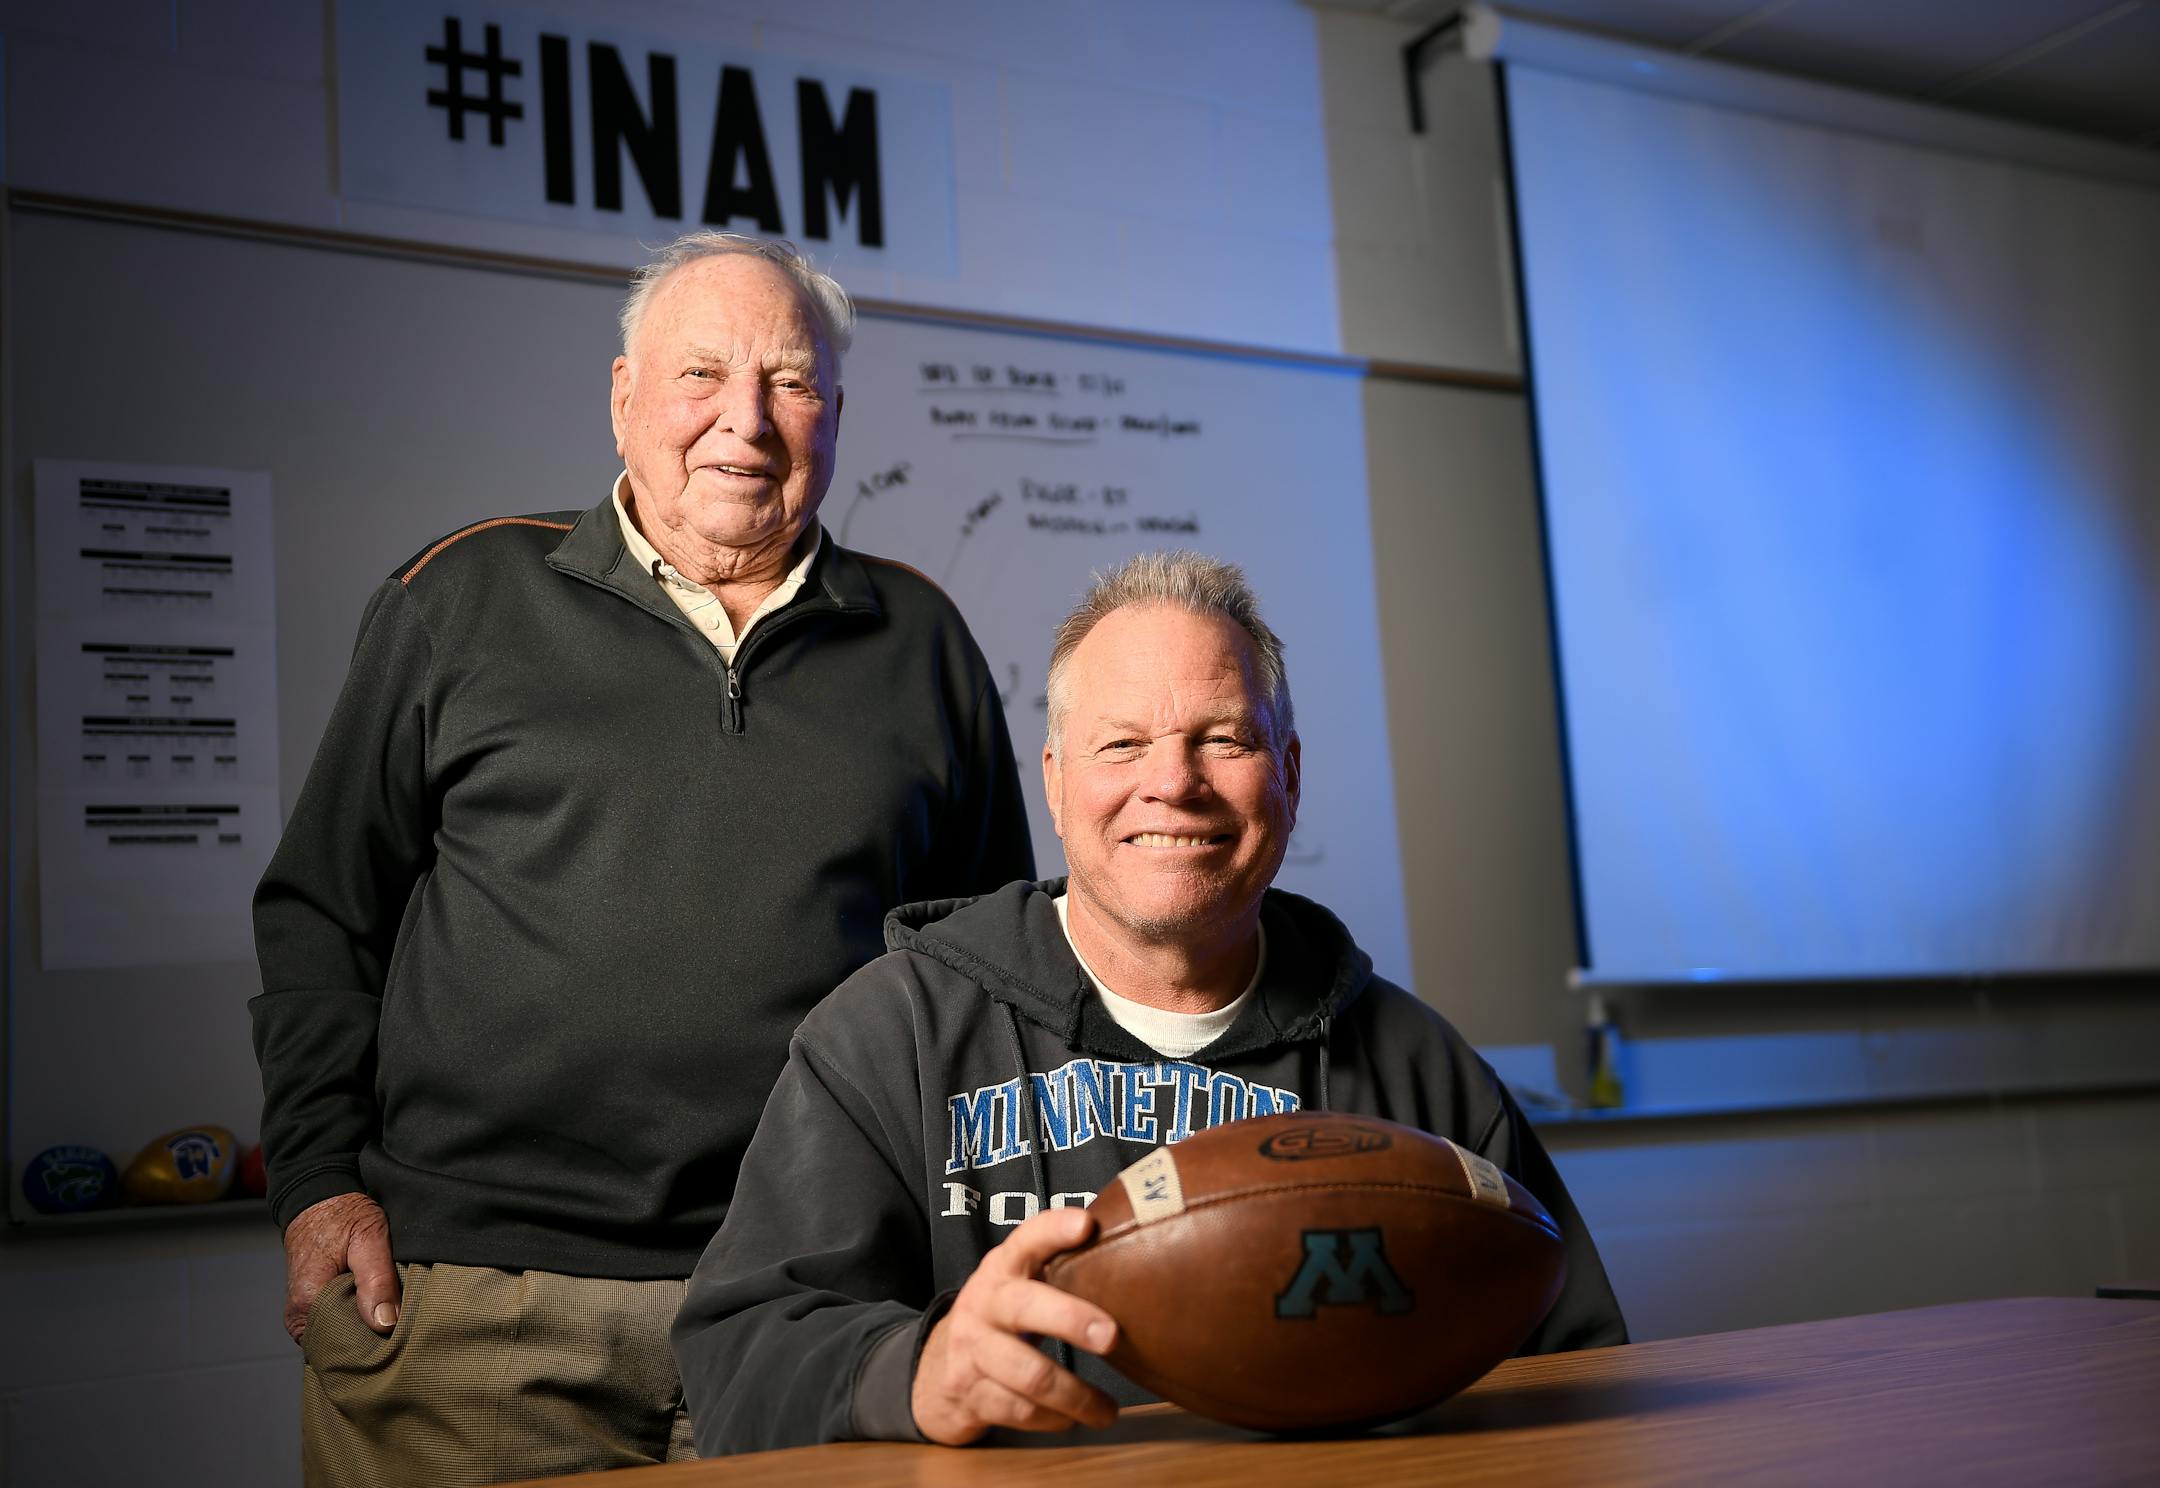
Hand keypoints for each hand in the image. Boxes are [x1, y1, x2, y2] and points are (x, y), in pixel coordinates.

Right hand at [282, 1192, 399, 1343]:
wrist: (318, 1199)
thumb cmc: (342, 1215)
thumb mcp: (368, 1239)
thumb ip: (377, 1281)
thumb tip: (385, 1324)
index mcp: (308, 1304)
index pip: (343, 1348)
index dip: (373, 1346)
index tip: (400, 1338)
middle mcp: (300, 1317)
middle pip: (341, 1346)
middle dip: (370, 1341)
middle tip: (401, 1328)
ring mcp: (303, 1315)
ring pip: (339, 1337)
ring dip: (364, 1331)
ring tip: (389, 1317)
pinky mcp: (311, 1309)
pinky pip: (335, 1325)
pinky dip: (356, 1321)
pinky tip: (375, 1310)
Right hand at [911, 1206, 1119, 1444]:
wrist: (934, 1369)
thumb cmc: (1000, 1320)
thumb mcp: (1017, 1285)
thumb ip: (1058, 1269)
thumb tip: (1133, 1249)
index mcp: (1002, 1269)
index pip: (1026, 1240)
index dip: (1054, 1230)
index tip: (1086, 1225)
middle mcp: (983, 1304)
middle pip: (1025, 1307)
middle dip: (1070, 1319)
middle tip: (1111, 1336)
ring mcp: (972, 1350)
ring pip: (1029, 1374)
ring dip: (1076, 1396)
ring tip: (1107, 1410)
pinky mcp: (969, 1393)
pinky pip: (1020, 1410)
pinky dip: (1053, 1418)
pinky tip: (1072, 1418)